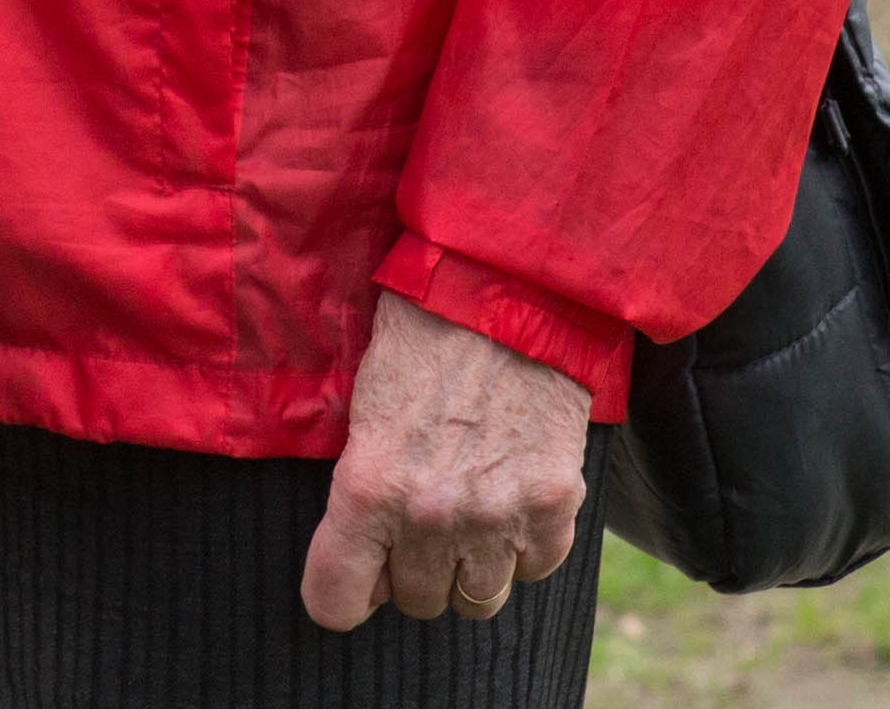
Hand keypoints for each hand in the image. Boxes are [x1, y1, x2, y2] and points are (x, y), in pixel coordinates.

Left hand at [300, 291, 590, 630]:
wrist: (510, 286)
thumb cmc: (423, 330)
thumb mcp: (362, 402)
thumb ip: (360, 483)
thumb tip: (360, 546)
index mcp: (369, 486)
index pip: (335, 600)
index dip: (339, 594)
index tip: (351, 580)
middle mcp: (430, 515)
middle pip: (414, 602)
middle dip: (410, 568)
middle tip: (417, 519)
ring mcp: (498, 516)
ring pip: (476, 600)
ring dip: (467, 567)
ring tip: (467, 514)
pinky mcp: (555, 506)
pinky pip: (533, 568)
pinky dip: (523, 547)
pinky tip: (511, 498)